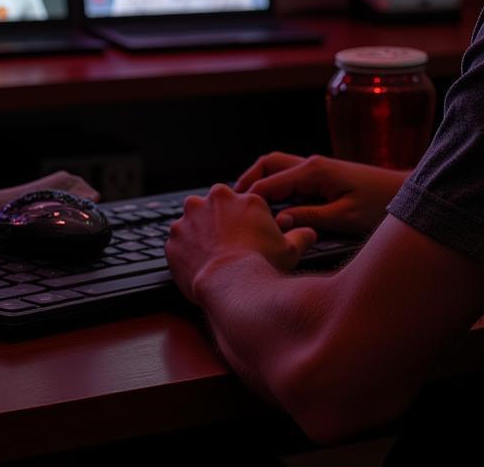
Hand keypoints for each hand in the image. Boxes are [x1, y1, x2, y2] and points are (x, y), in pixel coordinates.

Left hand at [166, 183, 315, 303]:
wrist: (231, 285)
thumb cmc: (261, 265)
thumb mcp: (290, 250)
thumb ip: (300, 236)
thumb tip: (310, 232)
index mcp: (242, 198)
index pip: (243, 204)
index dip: (245, 222)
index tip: (246, 238)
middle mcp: (213, 201)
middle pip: (215, 208)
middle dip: (220, 223)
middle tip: (229, 247)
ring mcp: (189, 218)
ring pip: (193, 222)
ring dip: (199, 235)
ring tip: (211, 257)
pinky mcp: (173, 238)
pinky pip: (178, 243)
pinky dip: (185, 252)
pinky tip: (197, 266)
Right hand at [235, 151, 406, 236]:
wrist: (406, 192)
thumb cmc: (379, 204)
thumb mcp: (344, 216)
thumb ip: (310, 217)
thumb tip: (278, 222)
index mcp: (313, 171)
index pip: (270, 181)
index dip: (251, 198)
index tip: (236, 216)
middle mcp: (311, 164)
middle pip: (268, 163)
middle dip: (248, 180)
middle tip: (234, 203)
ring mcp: (316, 168)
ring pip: (278, 167)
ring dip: (261, 180)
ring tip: (247, 204)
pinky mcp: (322, 175)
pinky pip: (290, 175)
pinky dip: (275, 185)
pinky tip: (272, 204)